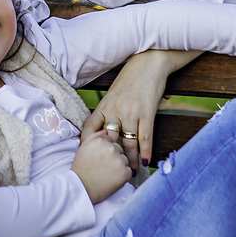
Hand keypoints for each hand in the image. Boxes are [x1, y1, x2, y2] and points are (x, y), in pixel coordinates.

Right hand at [71, 128, 131, 203]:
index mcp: (100, 140)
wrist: (81, 187)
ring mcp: (119, 160)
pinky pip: (128, 171)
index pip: (111, 140)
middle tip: (103, 166)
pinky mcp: (125, 172)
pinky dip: (122, 176)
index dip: (106, 150)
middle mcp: (111, 148)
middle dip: (114, 157)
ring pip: (125, 160)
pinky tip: (111, 179)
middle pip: (119, 149)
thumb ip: (95, 136)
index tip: (100, 157)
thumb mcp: (84, 147)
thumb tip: (107, 131)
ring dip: (119, 166)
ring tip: (107, 173)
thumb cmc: (81, 168)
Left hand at [83, 49, 197, 169]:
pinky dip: (145, 151)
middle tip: (110, 172)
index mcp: (103, 105)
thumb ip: (109, 111)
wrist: (149, 63)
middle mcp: (115, 111)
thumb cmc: (130, 79)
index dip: (87, 144)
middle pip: (109, 140)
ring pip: (128, 142)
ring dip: (130, 160)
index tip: (87, 156)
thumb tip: (107, 129)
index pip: (89, 128)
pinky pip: (145, 137)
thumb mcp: (113, 94)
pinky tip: (145, 162)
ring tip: (130, 173)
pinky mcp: (147, 113)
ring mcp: (131, 113)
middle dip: (110, 157)